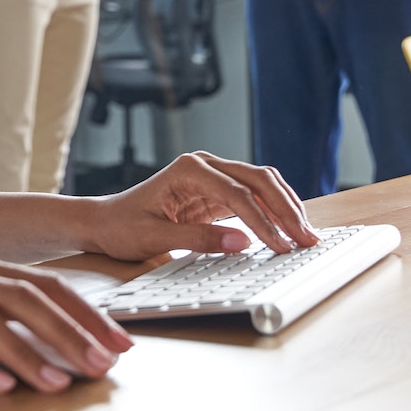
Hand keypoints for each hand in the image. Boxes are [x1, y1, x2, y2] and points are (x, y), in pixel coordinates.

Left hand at [85, 152, 319, 260]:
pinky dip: (274, 212)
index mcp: (188, 169)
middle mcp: (205, 165)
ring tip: (306, 235)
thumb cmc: (122, 227)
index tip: (280, 245)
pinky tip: (288, 229)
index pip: (237, 193)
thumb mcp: (153, 238)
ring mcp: (213, 175)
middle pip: (258, 180)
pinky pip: (254, 197)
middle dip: (285, 210)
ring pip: (262, 184)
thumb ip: (197, 239)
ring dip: (286, 207)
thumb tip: (242, 241)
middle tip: (306, 239)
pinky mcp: (217, 192)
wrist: (104, 222)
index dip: (263, 220)